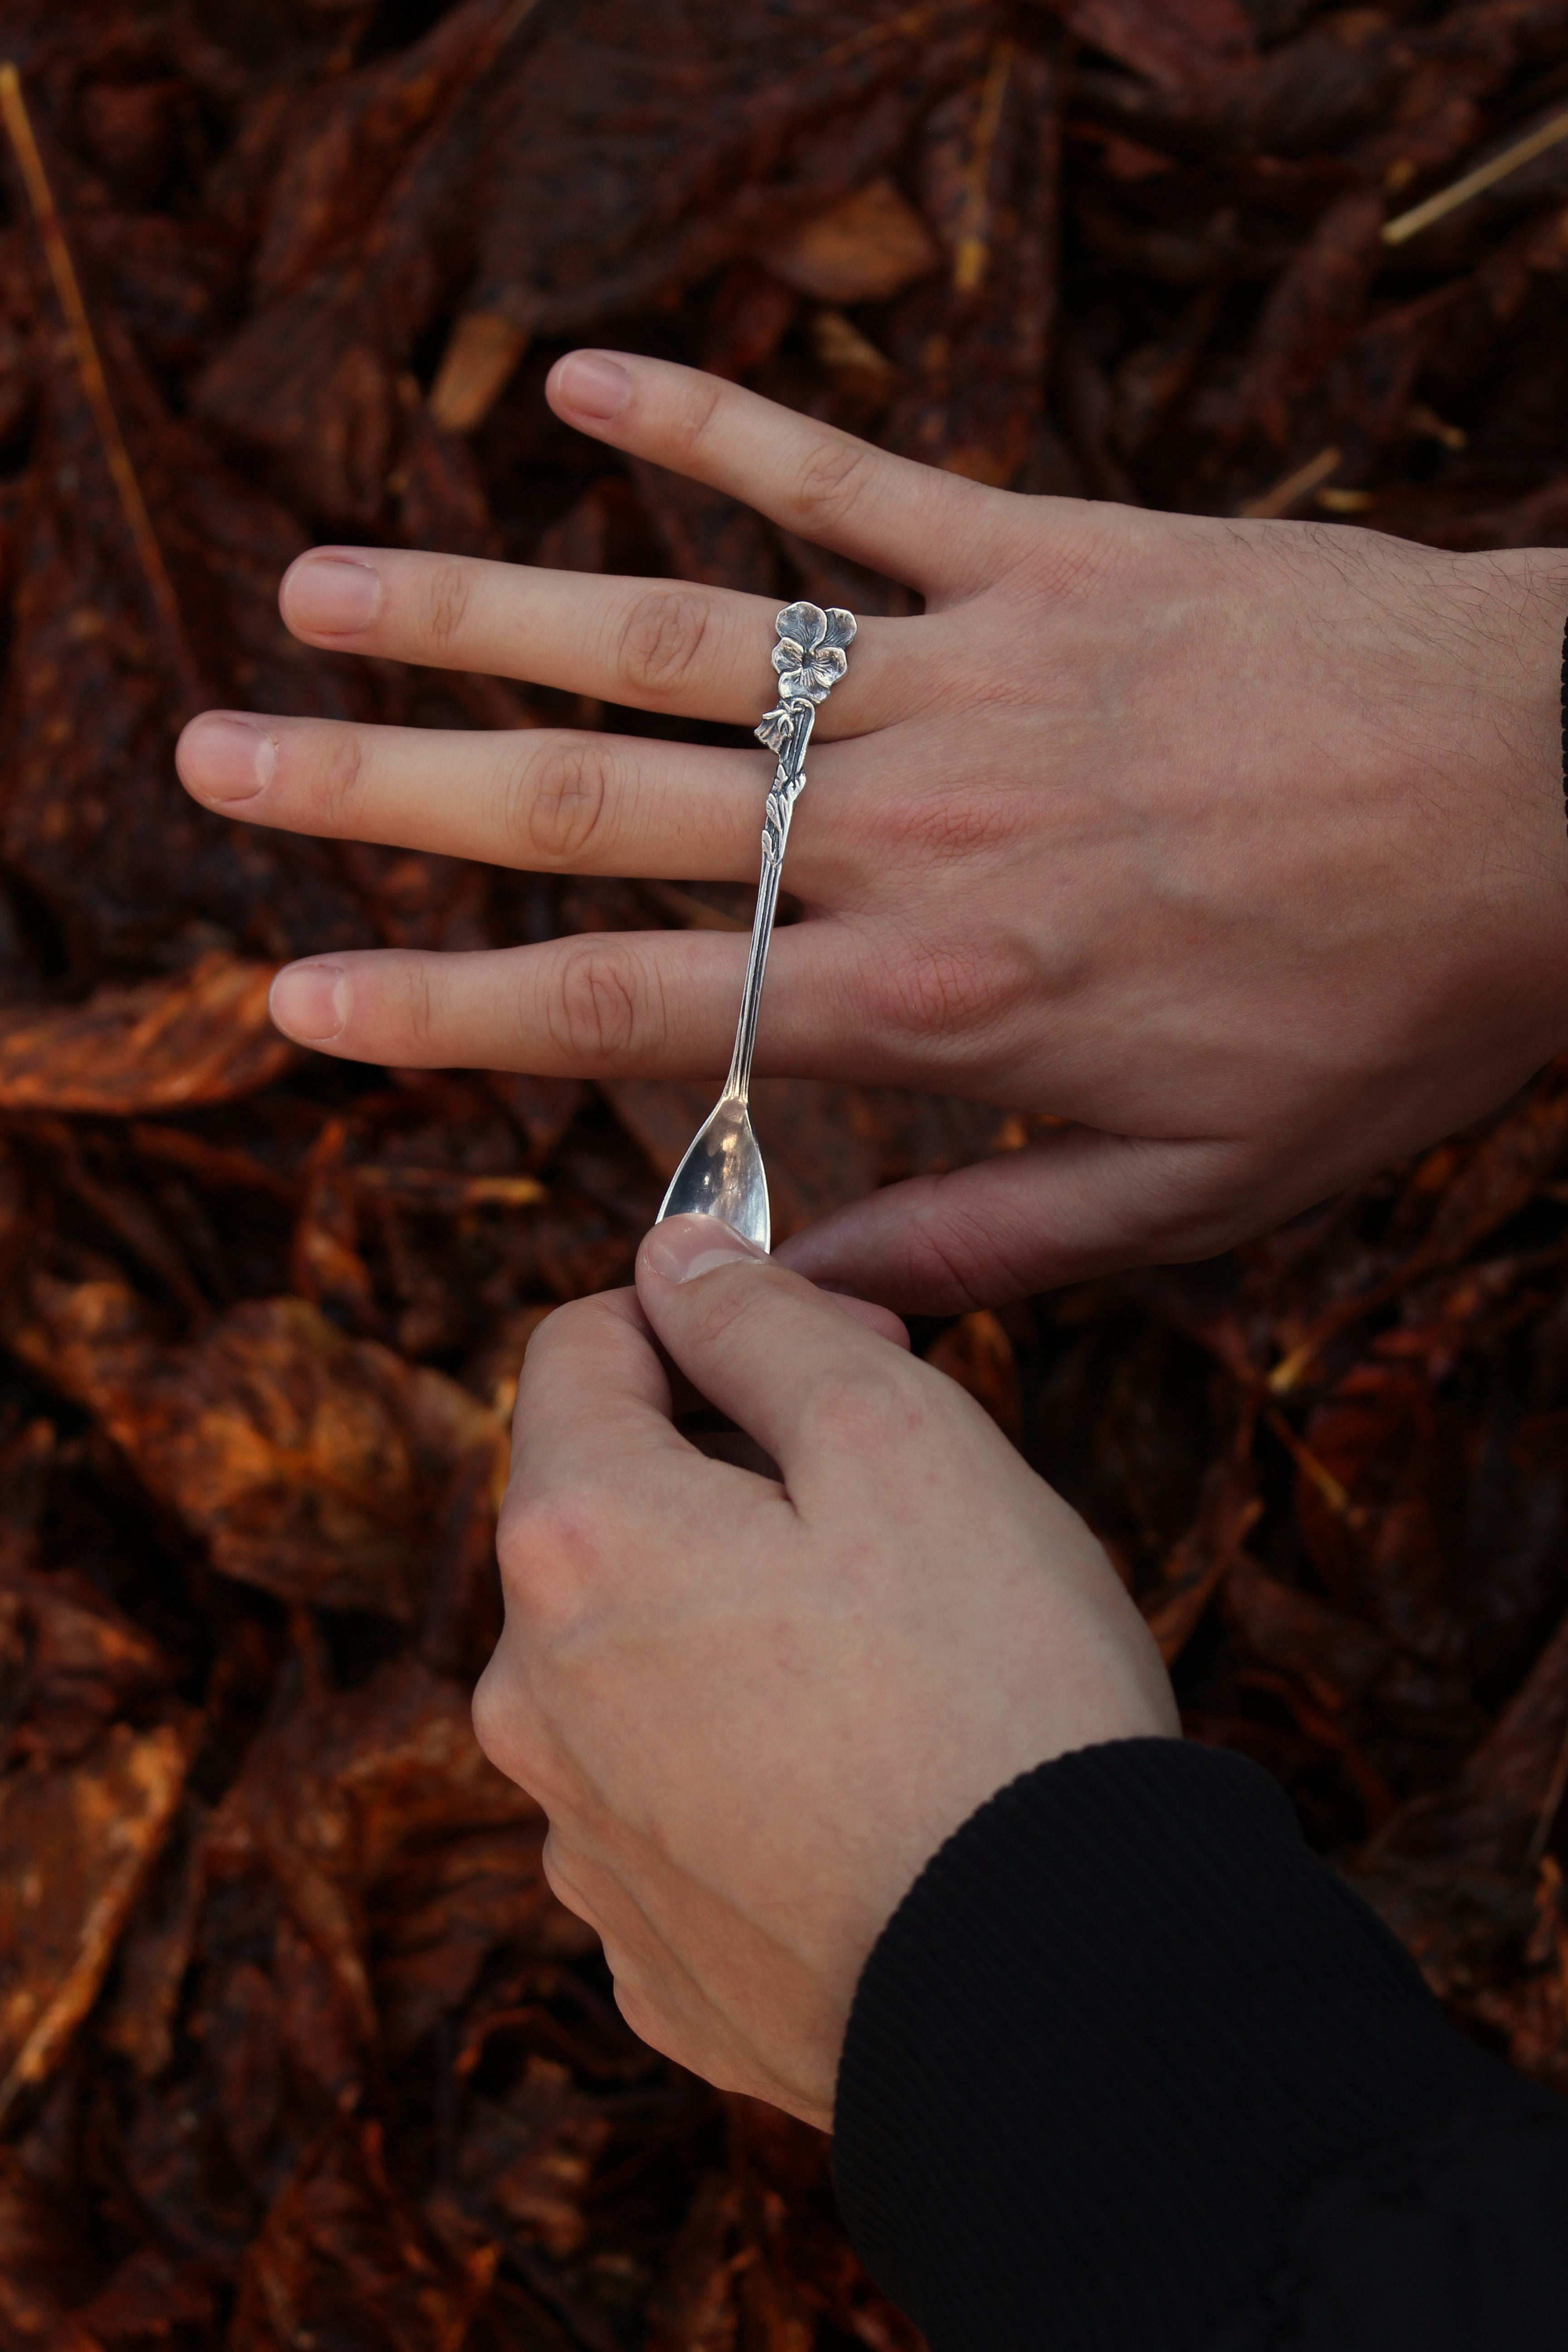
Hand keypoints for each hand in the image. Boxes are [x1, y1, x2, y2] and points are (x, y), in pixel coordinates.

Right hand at [176, 352, 1567, 1310]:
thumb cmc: (1378, 1012)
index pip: (624, 1007)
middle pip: (594, 808)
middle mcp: (904, 830)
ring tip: (313, 583)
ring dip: (480, 608)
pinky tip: (570, 381)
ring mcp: (963, 674)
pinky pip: (849, 476)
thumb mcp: (1198, 1194)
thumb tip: (800, 1287)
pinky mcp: (1045, 551)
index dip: (438, 1010)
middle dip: (385, 792)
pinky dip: (711, 419)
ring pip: (676, 639)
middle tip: (214, 761)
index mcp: (928, 1000)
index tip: (293, 1003)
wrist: (1555, 807)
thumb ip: (986, 1244)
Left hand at [469, 1214, 1175, 2127]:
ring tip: (893, 1658)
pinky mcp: (648, 1949)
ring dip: (733, 1620)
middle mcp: (530, 1697)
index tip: (825, 1341)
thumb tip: (672, 1263)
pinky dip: (745, 1762)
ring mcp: (581, 1839)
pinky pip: (673, 1801)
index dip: (707, 1313)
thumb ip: (759, 1323)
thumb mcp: (897, 1434)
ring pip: (636, 1659)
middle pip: (604, 1510)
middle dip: (727, 1470)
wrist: (1057, 1992)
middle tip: (892, 1494)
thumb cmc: (990, 1692)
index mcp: (577, 1544)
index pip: (579, 1346)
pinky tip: (865, 1782)